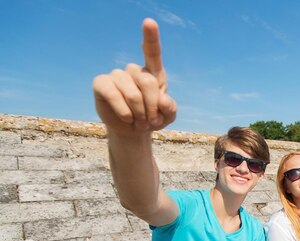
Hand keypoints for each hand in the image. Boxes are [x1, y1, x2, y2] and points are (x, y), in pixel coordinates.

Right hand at [93, 18, 176, 135]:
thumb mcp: (167, 116)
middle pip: (148, 81)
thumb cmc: (152, 119)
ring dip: (140, 113)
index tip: (149, 22)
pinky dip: (124, 111)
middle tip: (152, 122)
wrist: (132, 131)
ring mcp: (116, 75)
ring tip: (140, 123)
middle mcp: (134, 70)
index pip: (152, 52)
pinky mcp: (101, 83)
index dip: (151, 37)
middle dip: (153, 107)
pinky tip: (128, 118)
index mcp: (153, 73)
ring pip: (132, 92)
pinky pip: (113, 94)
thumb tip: (163, 100)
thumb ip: (170, 108)